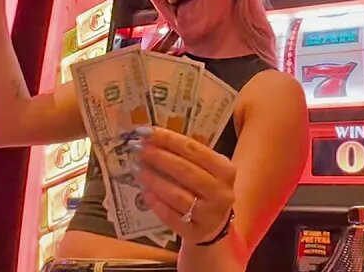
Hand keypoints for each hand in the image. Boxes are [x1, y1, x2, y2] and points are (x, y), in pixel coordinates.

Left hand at [131, 126, 235, 244]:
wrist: (216, 224)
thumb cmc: (207, 187)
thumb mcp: (207, 168)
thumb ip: (186, 154)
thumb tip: (152, 138)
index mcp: (225, 170)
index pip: (194, 150)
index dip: (168, 139)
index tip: (146, 131)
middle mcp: (221, 193)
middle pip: (186, 172)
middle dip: (159, 158)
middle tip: (138, 149)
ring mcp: (209, 215)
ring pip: (177, 196)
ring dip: (154, 180)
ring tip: (137, 169)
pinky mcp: (195, 233)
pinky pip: (171, 217)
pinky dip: (156, 203)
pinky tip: (145, 192)